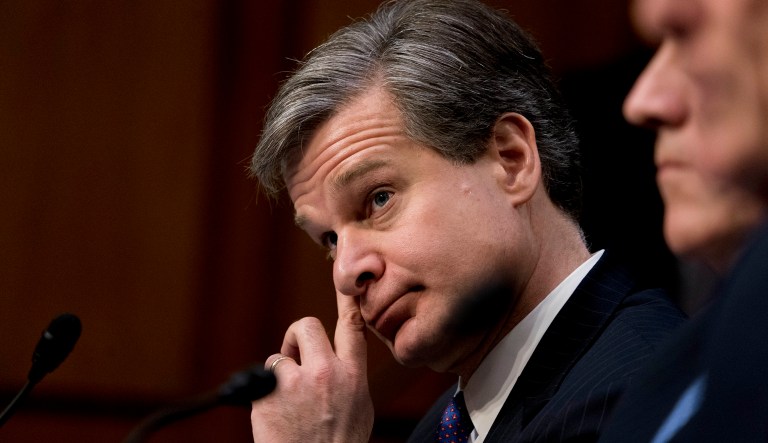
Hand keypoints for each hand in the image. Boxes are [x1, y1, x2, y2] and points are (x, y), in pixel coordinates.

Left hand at [251, 291, 372, 442]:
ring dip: (281, 374)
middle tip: (296, 359)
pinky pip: (263, 379)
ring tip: (288, 403)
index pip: (351, 328)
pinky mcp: (267, 395)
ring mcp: (294, 383)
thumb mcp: (359, 409)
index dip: (346, 299)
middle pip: (306, 326)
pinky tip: (276, 415)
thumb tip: (340, 359)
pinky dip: (265, 394)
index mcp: (352, 377)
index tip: (344, 278)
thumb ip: (350, 378)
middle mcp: (325, 373)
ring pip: (280, 356)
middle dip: (298, 338)